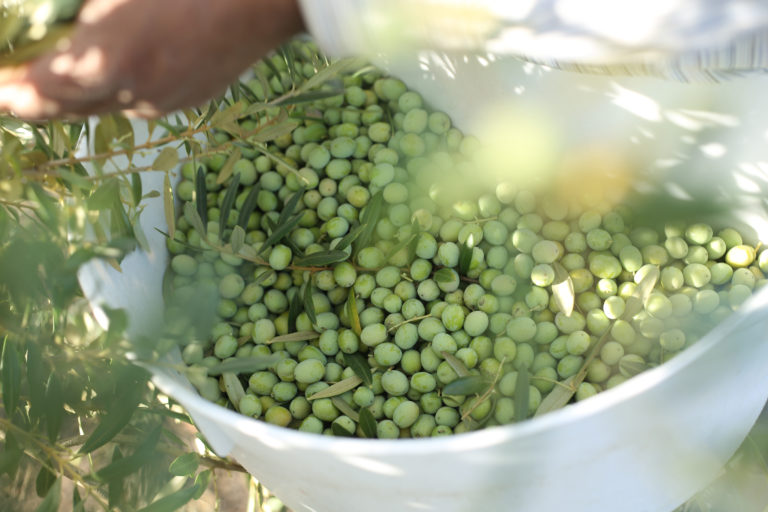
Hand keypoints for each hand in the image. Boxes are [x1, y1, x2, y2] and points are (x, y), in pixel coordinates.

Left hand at [0, 0, 303, 118]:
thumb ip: (86, 18)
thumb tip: (64, 46)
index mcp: (110, 59)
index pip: (45, 90)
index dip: (15, 93)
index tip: (0, 90)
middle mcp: (135, 93)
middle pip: (73, 110)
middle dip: (38, 105)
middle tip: (13, 97)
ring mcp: (167, 101)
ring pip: (110, 108)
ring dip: (81, 99)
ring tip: (63, 86)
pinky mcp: (193, 99)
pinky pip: (143, 103)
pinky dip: (121, 93)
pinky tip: (122, 76)